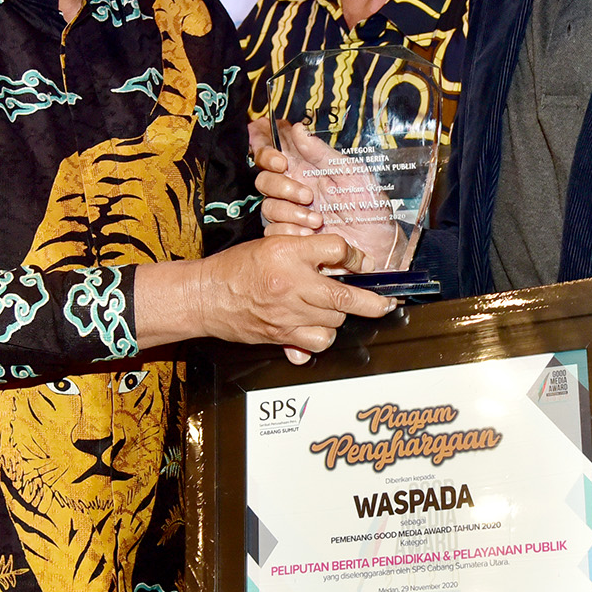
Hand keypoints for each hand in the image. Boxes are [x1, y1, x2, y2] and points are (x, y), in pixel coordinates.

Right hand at [135, 233, 397, 361]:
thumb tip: (340, 261)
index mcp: (288, 254)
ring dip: (339, 320)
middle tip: (387, 304)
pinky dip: (320, 341)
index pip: (336, 250)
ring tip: (333, 313)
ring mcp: (286, 315)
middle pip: (344, 297)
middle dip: (371, 302)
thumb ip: (305, 252)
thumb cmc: (235, 269)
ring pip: (333, 325)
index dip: (354, 256)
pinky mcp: (280, 336)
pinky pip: (314, 345)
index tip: (361, 261)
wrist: (204, 296)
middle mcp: (291, 285)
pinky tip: (316, 333)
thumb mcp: (271, 246)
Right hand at [252, 132, 404, 268]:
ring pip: (269, 207)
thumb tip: (299, 129)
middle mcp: (295, 190)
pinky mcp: (292, 236)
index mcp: (306, 170)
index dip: (268, 154)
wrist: (379, 244)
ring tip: (318, 221)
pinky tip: (310, 236)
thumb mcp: (351, 174)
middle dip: (282, 187)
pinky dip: (290, 233)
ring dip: (291, 213)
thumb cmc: (370, 206)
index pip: (273, 156)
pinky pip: (274, 232)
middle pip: (264, 181)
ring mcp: (292, 214)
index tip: (282, 162)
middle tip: (307, 195)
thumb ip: (322, 154)